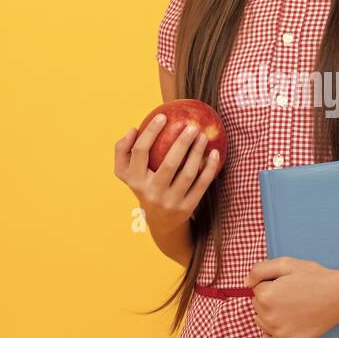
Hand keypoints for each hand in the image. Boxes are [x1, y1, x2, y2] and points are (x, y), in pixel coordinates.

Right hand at [114, 113, 221, 232]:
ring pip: (188, 174)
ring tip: (203, 136)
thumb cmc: (145, 185)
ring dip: (197, 153)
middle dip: (182, 143)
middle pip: (168, 164)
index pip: (140, 152)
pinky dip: (210, 168)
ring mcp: (169, 202)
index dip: (150, 132)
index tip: (163, 116)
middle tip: (192, 126)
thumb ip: (123, 150)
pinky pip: (201, 185)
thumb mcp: (128, 173)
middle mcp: (151, 193)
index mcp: (134, 180)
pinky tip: (215, 153)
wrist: (160, 221)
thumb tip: (132, 130)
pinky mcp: (186, 208)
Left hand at [243, 257, 338, 337]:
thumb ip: (259, 270)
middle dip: (269, 299)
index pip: (255, 289)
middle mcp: (268, 317)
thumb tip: (246, 284)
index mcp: (265, 296)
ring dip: (270, 315)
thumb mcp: (286, 263)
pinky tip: (280, 328)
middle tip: (291, 294)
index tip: (286, 283)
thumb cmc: (315, 277)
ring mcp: (279, 333)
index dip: (270, 283)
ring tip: (292, 308)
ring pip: (261, 322)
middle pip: (257, 306)